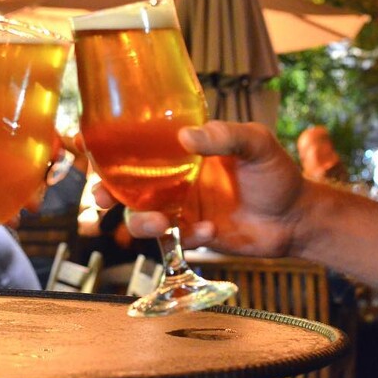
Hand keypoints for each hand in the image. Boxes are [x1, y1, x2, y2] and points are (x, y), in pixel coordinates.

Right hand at [96, 121, 307, 257]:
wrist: (297, 218)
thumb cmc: (277, 173)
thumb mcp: (256, 143)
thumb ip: (225, 136)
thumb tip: (184, 138)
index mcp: (184, 151)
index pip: (140, 143)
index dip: (107, 145)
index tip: (80, 143)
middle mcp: (177, 179)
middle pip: (127, 185)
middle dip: (106, 191)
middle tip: (100, 196)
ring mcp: (184, 208)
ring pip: (142, 216)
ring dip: (140, 221)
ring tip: (159, 222)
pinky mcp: (195, 235)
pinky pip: (175, 240)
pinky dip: (185, 237)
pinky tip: (208, 231)